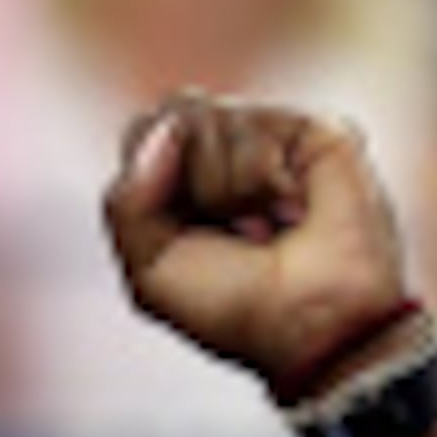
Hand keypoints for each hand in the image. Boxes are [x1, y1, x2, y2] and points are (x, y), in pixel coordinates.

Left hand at [104, 98, 418, 399]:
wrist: (310, 322)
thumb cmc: (234, 307)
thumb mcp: (149, 272)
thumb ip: (125, 201)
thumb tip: (170, 125)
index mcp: (181, 181)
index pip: (142, 132)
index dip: (149, 179)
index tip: (184, 235)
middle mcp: (224, 150)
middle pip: (171, 113)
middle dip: (190, 183)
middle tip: (231, 233)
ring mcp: (267, 134)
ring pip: (209, 114)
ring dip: (228, 189)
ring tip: (266, 226)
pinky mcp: (308, 128)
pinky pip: (252, 122)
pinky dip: (261, 176)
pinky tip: (291, 206)